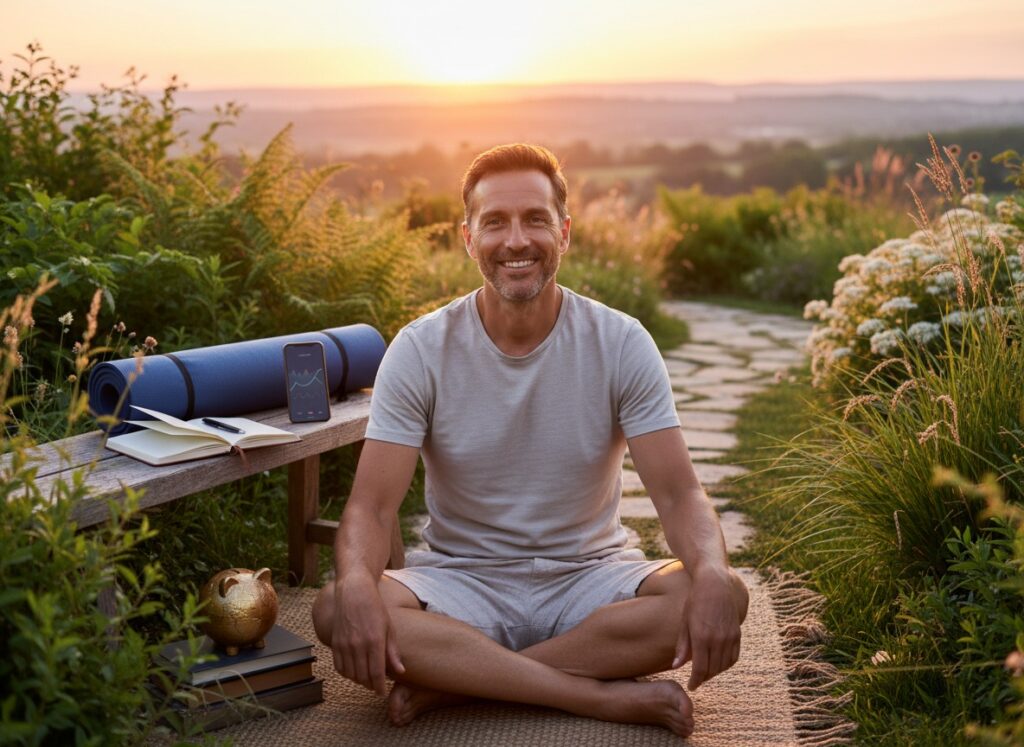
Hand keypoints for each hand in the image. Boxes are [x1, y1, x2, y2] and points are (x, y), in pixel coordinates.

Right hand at [331, 572, 404, 695]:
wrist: (354, 592)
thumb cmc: (375, 608)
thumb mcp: (389, 627)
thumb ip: (392, 651)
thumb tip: (400, 671)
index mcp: (374, 641)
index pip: (376, 673)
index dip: (379, 687)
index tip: (382, 692)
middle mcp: (357, 645)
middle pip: (362, 677)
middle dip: (370, 685)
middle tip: (376, 686)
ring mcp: (344, 644)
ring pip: (350, 674)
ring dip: (358, 680)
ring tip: (366, 679)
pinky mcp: (334, 643)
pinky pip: (339, 666)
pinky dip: (346, 674)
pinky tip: (354, 671)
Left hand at [672, 567, 742, 689]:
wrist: (715, 584)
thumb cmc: (695, 601)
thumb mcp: (684, 622)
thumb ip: (682, 646)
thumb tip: (676, 666)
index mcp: (701, 636)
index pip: (700, 669)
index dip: (695, 681)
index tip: (691, 686)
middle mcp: (718, 639)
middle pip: (713, 669)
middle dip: (704, 678)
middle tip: (696, 680)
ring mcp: (730, 637)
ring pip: (724, 665)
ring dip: (715, 673)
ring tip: (706, 673)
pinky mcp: (737, 633)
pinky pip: (734, 657)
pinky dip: (726, 664)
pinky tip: (718, 664)